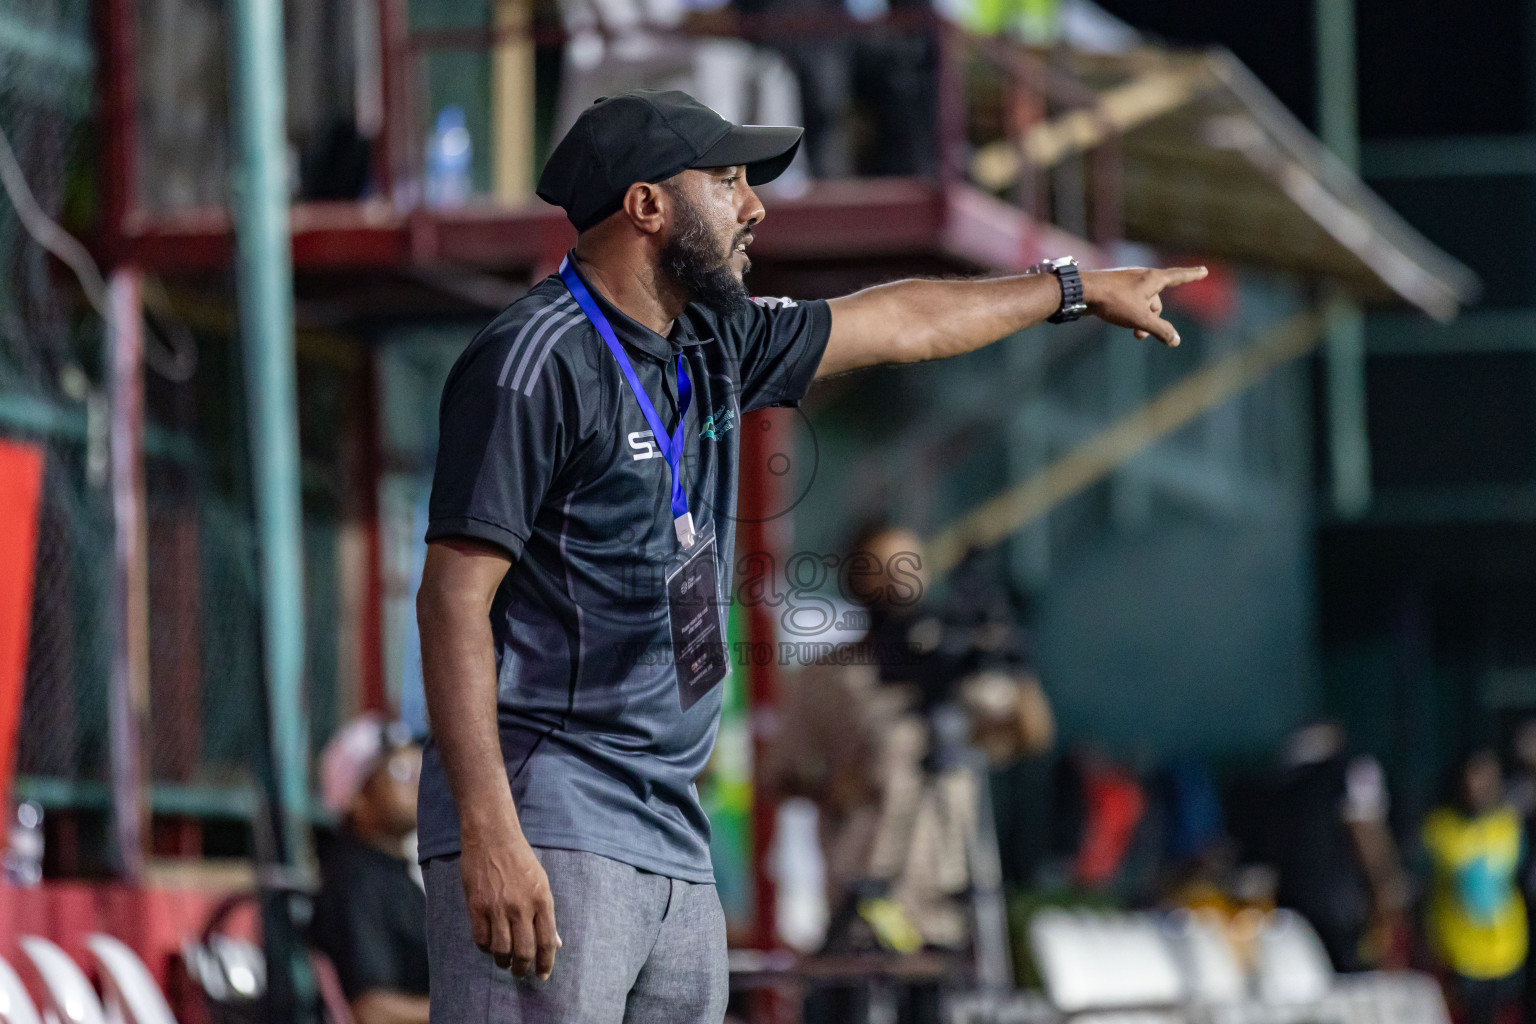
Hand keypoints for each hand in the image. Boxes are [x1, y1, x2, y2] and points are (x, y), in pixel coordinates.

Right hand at [460, 829, 561, 978]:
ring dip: (503, 962)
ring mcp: (498, 907)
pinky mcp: (477, 906)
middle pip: (524, 951)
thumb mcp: (542, 882)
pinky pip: (481, 939)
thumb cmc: (520, 859)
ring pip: (501, 950)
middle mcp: (521, 906)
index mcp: (542, 900)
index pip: (547, 942)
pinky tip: (489, 946)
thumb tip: (556, 942)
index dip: (546, 963)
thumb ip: (547, 914)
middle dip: (523, 969)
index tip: (543, 975)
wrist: (492, 837)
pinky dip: (485, 948)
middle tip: (521, 972)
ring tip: (504, 963)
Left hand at [1080, 266, 1208, 346]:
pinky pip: (1130, 303)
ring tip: (1131, 331)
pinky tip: (1118, 319)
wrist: (1082, 291)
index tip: (1204, 270)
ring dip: (1140, 320)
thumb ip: (1160, 330)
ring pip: (1143, 304)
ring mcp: (1127, 282)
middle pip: (1157, 302)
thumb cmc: (1113, 301)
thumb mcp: (1141, 318)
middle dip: (1152, 320)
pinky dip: (1130, 314)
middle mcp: (1142, 276)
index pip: (1179, 276)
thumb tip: (1176, 340)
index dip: (1192, 275)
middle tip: (1140, 334)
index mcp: (1153, 278)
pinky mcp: (1115, 288)